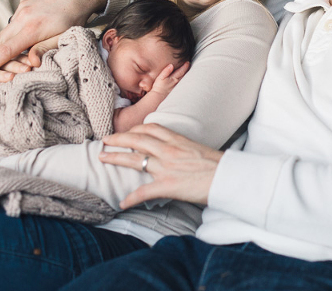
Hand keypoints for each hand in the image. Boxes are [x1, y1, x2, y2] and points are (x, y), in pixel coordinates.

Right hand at [0, 0, 106, 76]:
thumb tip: (29, 62)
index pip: (6, 50)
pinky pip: (14, 19)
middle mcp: (23, 17)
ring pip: (6, 29)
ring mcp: (23, 7)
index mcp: (32, 29)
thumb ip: (45, 49)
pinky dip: (9, 30)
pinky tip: (6, 37)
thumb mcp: (64, 36)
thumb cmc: (75, 16)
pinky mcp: (25, 1)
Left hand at [98, 124, 222, 208]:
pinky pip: (143, 192)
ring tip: (102, 158)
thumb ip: (184, 148)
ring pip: (134, 159)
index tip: (127, 131)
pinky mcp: (168, 186)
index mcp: (178, 140)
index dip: (135, 129)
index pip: (151, 128)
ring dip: (115, 158)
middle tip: (105, 140)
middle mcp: (169, 150)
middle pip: (137, 139)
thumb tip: (178, 153)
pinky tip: (122, 203)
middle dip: (118, 138)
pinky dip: (131, 198)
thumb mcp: (199, 149)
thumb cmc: (219, 165)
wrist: (229, 178)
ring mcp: (166, 167)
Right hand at [149, 61, 189, 96]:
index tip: (188, 62)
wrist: (158, 96)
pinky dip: (184, 79)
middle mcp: (177, 82)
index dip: (185, 66)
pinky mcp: (175, 89)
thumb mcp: (160, 77)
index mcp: (173, 78)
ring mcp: (177, 86)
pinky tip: (183, 79)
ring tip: (188, 70)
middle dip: (187, 69)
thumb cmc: (158, 86)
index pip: (181, 71)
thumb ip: (166, 71)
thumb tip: (171, 65)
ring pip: (183, 79)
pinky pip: (181, 83)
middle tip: (190, 64)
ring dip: (186, 74)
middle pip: (184, 75)